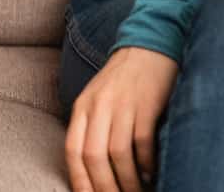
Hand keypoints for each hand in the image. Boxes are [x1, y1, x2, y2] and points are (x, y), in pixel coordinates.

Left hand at [66, 47, 177, 191]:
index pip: (72, 150)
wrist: (149, 45)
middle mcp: (99, 105)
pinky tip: (151, 173)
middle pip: (94, 156)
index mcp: (83, 106)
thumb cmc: (123, 81)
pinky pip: (143, 141)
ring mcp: (122, 104)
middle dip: (105, 186)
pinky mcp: (147, 104)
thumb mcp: (97, 99)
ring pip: (118, 153)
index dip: (79, 180)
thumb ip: (91, 128)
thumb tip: (93, 171)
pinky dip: (146, 163)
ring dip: (128, 180)